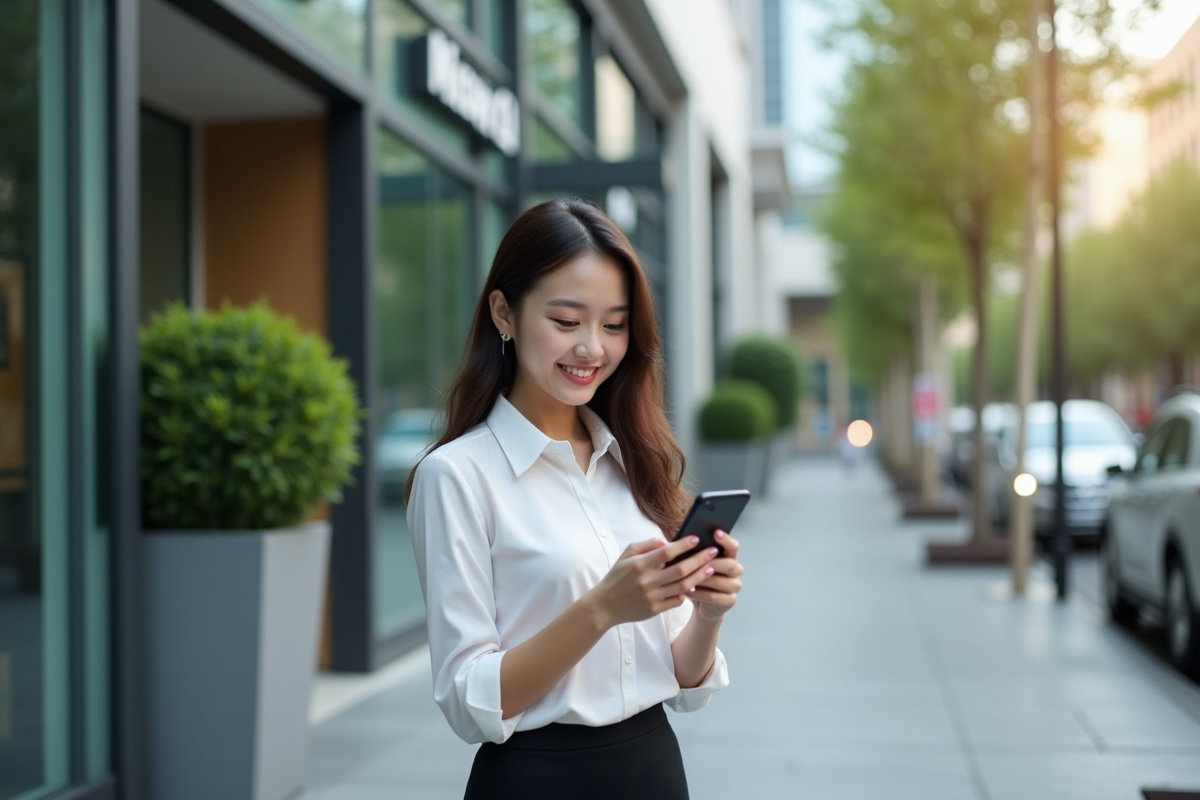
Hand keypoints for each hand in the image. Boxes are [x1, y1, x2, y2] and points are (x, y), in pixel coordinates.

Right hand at [587, 536, 721, 628]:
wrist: (605, 605)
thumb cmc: (617, 577)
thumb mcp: (626, 555)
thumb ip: (646, 545)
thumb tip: (667, 541)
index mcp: (640, 564)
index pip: (667, 552)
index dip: (684, 545)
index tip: (696, 538)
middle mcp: (647, 581)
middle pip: (680, 569)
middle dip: (700, 559)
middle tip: (713, 552)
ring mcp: (652, 597)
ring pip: (683, 586)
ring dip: (699, 576)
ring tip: (711, 568)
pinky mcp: (654, 610)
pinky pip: (677, 601)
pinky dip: (687, 593)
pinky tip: (694, 585)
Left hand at [690, 530, 742, 621]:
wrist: (701, 604)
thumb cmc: (695, 578)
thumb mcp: (690, 563)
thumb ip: (686, 551)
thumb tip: (666, 541)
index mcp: (729, 557)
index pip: (733, 546)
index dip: (726, 540)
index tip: (715, 533)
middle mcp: (735, 570)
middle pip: (730, 564)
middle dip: (713, 562)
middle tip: (697, 561)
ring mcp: (734, 586)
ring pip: (721, 581)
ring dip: (703, 579)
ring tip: (686, 577)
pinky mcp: (730, 601)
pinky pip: (715, 597)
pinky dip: (700, 594)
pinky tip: (688, 591)